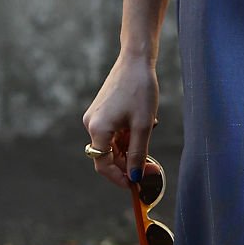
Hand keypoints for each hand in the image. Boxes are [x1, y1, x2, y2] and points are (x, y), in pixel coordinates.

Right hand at [82, 52, 159, 191]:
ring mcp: (95, 117)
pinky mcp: (102, 111)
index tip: (137, 184)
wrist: (136, 60)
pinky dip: (128, 135)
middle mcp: (91, 124)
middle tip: (152, 168)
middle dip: (128, 164)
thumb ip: (138, 154)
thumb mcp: (142, 126)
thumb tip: (136, 177)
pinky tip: (144, 124)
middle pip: (107, 156)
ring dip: (130, 148)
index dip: (120, 178)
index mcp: (98, 129)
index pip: (103, 165)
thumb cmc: (140, 90)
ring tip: (149, 133)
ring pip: (112, 144)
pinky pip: (114, 132)